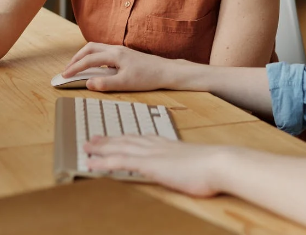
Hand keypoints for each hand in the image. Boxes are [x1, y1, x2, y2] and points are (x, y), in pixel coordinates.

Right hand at [62, 42, 179, 91]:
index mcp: (114, 55)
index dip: (74, 67)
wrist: (166, 71)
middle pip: (89, 48)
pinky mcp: (124, 54)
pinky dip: (93, 56)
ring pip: (96, 48)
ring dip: (84, 56)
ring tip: (77, 67)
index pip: (88, 60)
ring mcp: (120, 50)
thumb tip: (88, 83)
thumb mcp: (126, 84)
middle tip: (68, 70)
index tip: (64, 75)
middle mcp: (116, 49)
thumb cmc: (148, 77)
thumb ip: (105, 83)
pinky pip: (103, 51)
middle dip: (76, 58)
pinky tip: (95, 66)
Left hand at [84, 136, 227, 196]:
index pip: (141, 138)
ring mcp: (151, 154)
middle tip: (93, 138)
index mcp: (168, 144)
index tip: (116, 136)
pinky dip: (103, 162)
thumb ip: (187, 164)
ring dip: (100, 148)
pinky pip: (119, 162)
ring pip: (119, 148)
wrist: (218, 163)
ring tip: (86, 147)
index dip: (126, 137)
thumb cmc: (214, 167)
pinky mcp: (149, 165)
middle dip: (108, 139)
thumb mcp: (197, 163)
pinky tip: (91, 163)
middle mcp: (156, 146)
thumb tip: (189, 169)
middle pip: (126, 140)